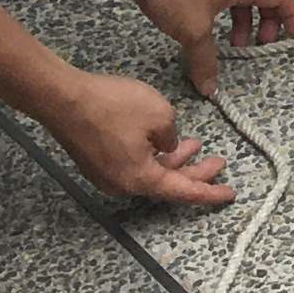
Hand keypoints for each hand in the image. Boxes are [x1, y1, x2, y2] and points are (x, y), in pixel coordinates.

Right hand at [45, 66, 238, 206]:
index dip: (209, 192)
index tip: (230, 194)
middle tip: (218, 161)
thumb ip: (173, 137)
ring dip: (173, 160)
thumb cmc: (112, 106)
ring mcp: (106, 175)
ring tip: (196, 145)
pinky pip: (133, 165)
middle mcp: (122, 185)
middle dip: (195, 173)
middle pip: (167, 184)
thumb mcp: (160, 115)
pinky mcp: (96, 162)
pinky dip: (153, 156)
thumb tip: (167, 145)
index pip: (183, 192)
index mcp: (140, 179)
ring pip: (149, 173)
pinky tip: (164, 140)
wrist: (62, 98)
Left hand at [105, 0, 293, 95]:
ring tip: (231, 45)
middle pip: (262, 0)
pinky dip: (218, 21)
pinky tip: (202, 35)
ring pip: (237, 2)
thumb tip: (210, 88)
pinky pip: (215, 3)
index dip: (292, 17)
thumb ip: (204, 59)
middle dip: (265, 24)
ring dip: (241, 24)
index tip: (293, 37)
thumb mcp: (193, 30)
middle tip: (257, 46)